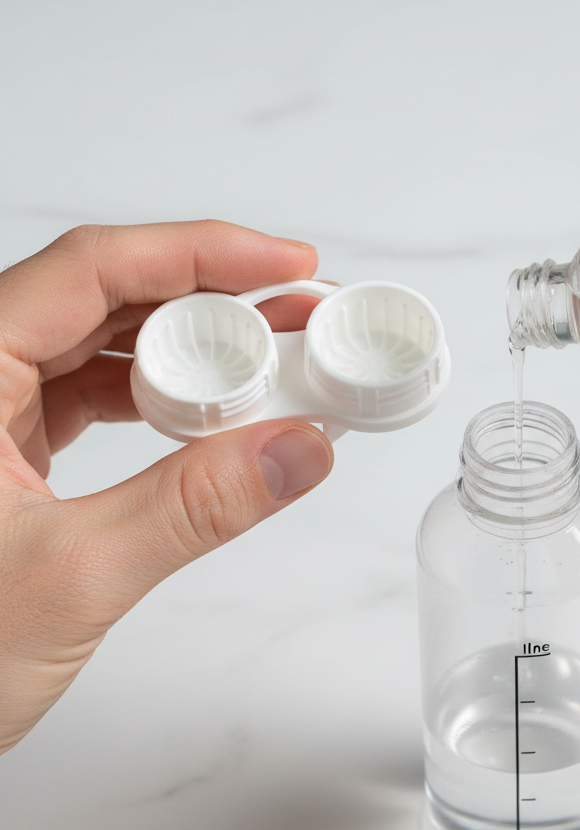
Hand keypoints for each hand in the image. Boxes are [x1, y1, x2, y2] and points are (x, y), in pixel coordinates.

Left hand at [0, 222, 333, 753]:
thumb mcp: (72, 575)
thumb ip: (193, 507)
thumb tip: (297, 449)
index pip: (92, 270)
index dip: (200, 254)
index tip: (285, 265)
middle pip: (105, 299)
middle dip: (212, 302)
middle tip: (300, 316)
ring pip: (101, 348)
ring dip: (191, 354)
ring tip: (274, 365)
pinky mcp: (8, 454)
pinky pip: (93, 398)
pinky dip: (160, 402)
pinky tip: (212, 415)